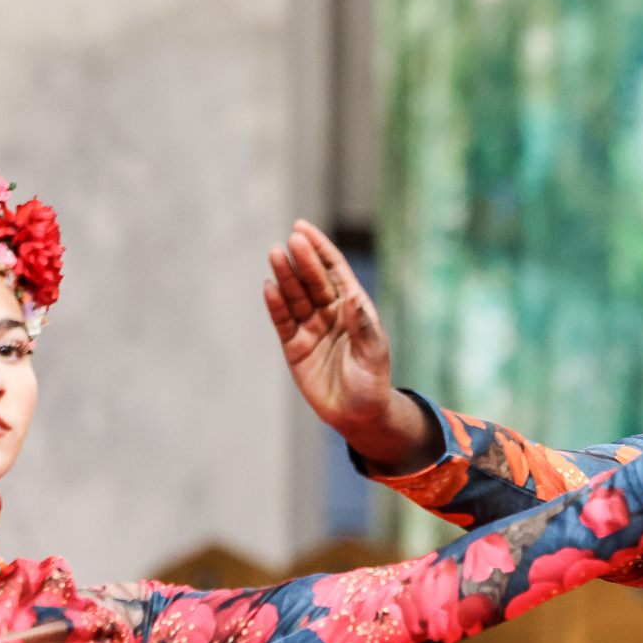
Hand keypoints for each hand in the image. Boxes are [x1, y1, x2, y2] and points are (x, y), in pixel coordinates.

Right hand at [264, 221, 438, 474]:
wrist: (358, 414)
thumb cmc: (372, 382)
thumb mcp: (373, 354)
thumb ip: (363, 326)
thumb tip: (352, 297)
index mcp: (354, 308)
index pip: (335, 271)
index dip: (321, 249)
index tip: (303, 228)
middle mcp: (330, 313)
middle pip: (313, 280)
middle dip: (303, 259)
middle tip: (291, 240)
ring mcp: (311, 328)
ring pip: (295, 296)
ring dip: (285, 276)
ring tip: (275, 254)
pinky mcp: (294, 346)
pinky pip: (283, 321)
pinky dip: (275, 305)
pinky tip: (268, 287)